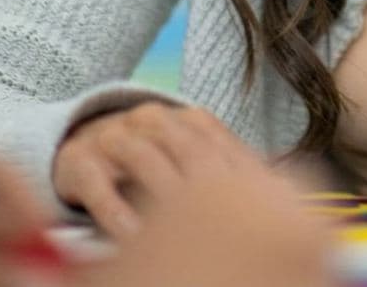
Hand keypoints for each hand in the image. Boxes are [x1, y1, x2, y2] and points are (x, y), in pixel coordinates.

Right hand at [87, 141, 330, 286]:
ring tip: (182, 246)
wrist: (83, 143)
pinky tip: (132, 240)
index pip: (226, 147)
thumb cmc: (151, 164)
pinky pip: (101, 189)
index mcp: (189, 120)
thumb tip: (285, 196)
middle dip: (210, 196)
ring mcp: (116, 139)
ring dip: (164, 208)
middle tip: (230, 237)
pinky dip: (119, 215)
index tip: (267, 215)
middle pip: (189, 155)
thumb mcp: (191, 159)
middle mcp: (154, 122)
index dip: (246, 180)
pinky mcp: (81, 163)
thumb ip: (230, 173)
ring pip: (145, 167)